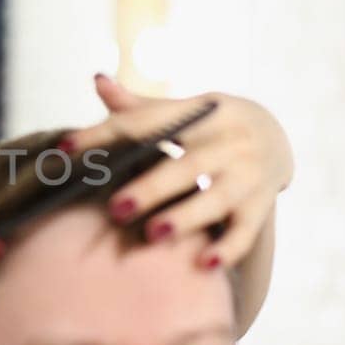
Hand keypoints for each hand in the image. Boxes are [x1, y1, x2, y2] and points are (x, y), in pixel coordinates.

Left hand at [60, 73, 292, 269]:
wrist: (277, 137)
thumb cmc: (210, 127)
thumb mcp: (185, 110)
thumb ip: (140, 108)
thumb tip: (97, 80)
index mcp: (204, 112)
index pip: (149, 123)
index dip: (105, 133)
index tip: (67, 149)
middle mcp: (229, 142)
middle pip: (188, 166)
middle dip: (152, 187)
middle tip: (115, 208)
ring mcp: (249, 175)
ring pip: (217, 198)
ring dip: (185, 217)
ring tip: (153, 234)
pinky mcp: (260, 206)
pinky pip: (245, 231)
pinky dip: (227, 249)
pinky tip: (203, 264)